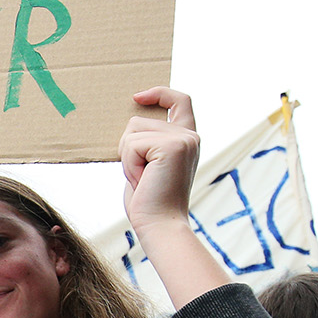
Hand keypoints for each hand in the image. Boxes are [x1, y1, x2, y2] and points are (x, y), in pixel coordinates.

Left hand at [119, 87, 200, 235]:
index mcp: (186, 139)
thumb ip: (148, 143)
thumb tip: (130, 122)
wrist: (159, 224)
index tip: (137, 97)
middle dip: (127, 149)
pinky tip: (142, 180)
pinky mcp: (172, 146)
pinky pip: (131, 144)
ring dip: (127, 158)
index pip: (180, 102)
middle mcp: (190, 136)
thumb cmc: (149, 200)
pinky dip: (129, 164)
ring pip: (132, 131)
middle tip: (141, 176)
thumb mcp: (148, 165)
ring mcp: (183, 139)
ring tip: (143, 178)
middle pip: (137, 121)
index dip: (159, 93)